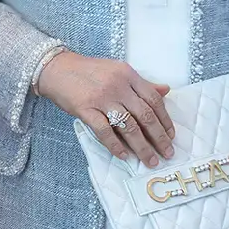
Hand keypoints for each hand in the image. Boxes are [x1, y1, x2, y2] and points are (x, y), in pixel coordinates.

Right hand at [37, 51, 174, 167]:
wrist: (57, 69)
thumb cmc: (88, 71)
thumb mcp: (117, 70)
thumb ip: (141, 83)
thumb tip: (166, 91)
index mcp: (128, 74)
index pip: (153, 99)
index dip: (165, 120)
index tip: (171, 135)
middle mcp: (117, 85)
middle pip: (145, 115)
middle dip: (159, 138)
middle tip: (167, 153)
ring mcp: (101, 98)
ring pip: (129, 127)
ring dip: (142, 147)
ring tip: (150, 160)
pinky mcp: (86, 109)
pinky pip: (105, 131)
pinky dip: (116, 146)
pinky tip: (123, 156)